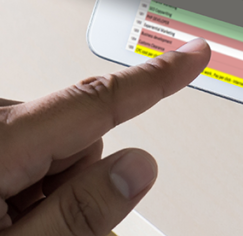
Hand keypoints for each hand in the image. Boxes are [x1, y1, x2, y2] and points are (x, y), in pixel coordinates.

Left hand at [0, 38, 209, 234]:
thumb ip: (79, 212)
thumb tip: (138, 168)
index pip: (97, 101)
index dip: (156, 77)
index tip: (193, 54)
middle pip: (76, 137)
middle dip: (76, 180)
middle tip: (43, 231)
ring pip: (50, 150)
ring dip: (45, 188)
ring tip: (17, 230)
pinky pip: (24, 154)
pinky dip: (24, 183)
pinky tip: (4, 220)